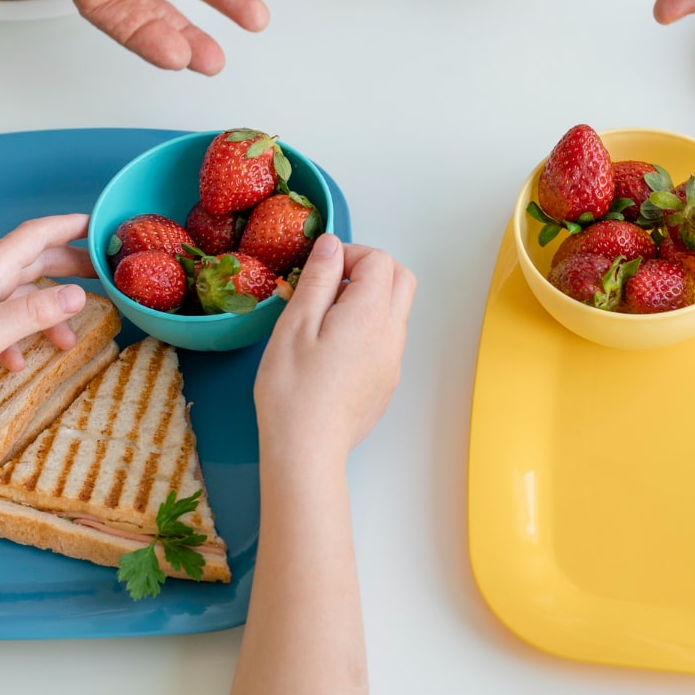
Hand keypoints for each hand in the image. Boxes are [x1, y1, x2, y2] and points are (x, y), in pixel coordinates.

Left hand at [0, 215, 96, 408]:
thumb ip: (34, 312)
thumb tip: (78, 294)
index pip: (37, 234)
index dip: (71, 226)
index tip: (102, 227)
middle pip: (34, 260)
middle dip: (71, 267)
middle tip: (105, 277)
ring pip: (20, 293)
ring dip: (48, 310)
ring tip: (71, 337)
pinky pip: (1, 319)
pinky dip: (19, 334)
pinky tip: (20, 360)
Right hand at [254, 235, 416, 462]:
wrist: (307, 450)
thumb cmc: (293, 391)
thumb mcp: (295, 324)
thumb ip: (319, 278)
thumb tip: (331, 245)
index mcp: (369, 315)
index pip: (380, 260)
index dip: (350, 254)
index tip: (320, 270)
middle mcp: (391, 335)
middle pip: (401, 279)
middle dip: (369, 269)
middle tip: (330, 284)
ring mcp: (393, 360)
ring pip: (396, 309)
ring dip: (369, 298)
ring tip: (325, 317)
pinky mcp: (386, 381)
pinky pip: (387, 338)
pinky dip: (368, 326)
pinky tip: (333, 346)